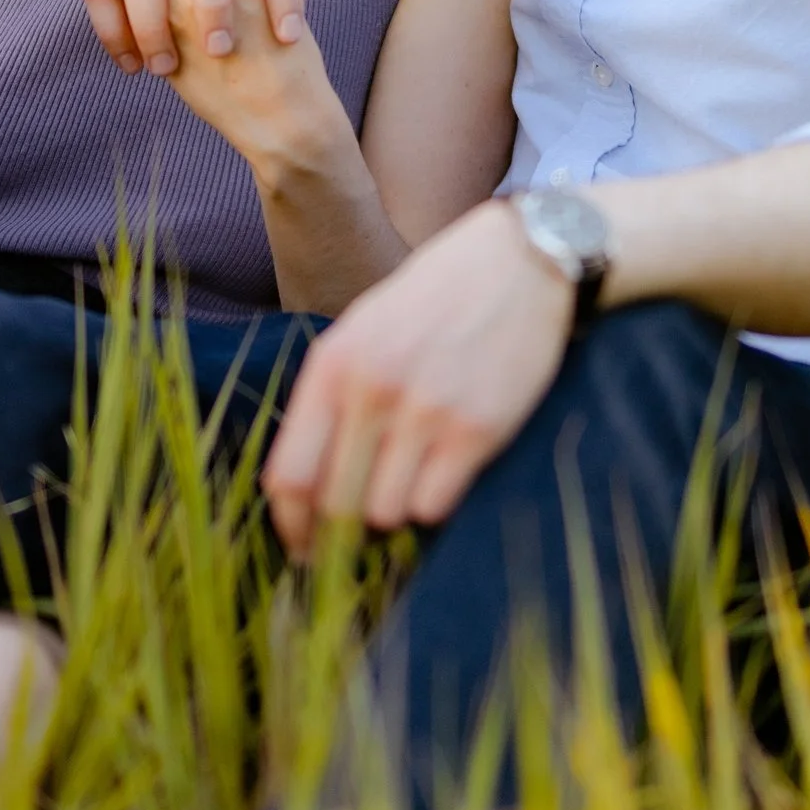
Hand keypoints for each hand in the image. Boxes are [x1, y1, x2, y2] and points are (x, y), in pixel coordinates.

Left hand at [261, 199, 575, 552]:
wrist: (521, 262)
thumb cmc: (438, 298)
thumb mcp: (365, 328)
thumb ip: (333, 395)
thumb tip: (307, 483)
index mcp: (333, 365)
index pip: (288, 474)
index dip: (291, 526)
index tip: (304, 548)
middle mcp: (371, 390)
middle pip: (335, 503)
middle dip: (343, 529)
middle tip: (359, 535)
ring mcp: (424, 412)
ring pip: (386, 513)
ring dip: (395, 511)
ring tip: (412, 479)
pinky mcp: (476, 430)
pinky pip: (435, 506)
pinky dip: (435, 503)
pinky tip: (446, 471)